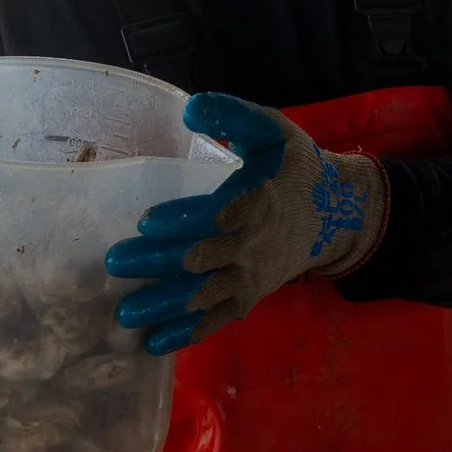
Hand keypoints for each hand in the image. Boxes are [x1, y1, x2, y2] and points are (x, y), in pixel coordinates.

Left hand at [105, 91, 387, 353]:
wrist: (337, 214)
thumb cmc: (294, 167)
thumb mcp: (272, 131)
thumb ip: (234, 117)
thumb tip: (190, 108)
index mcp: (258, 202)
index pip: (218, 216)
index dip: (182, 220)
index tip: (146, 221)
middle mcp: (253, 246)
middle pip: (201, 259)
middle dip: (156, 263)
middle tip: (115, 263)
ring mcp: (250, 277)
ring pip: (203, 297)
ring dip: (163, 306)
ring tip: (124, 312)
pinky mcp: (249, 298)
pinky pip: (216, 320)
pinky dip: (186, 334)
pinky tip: (152, 343)